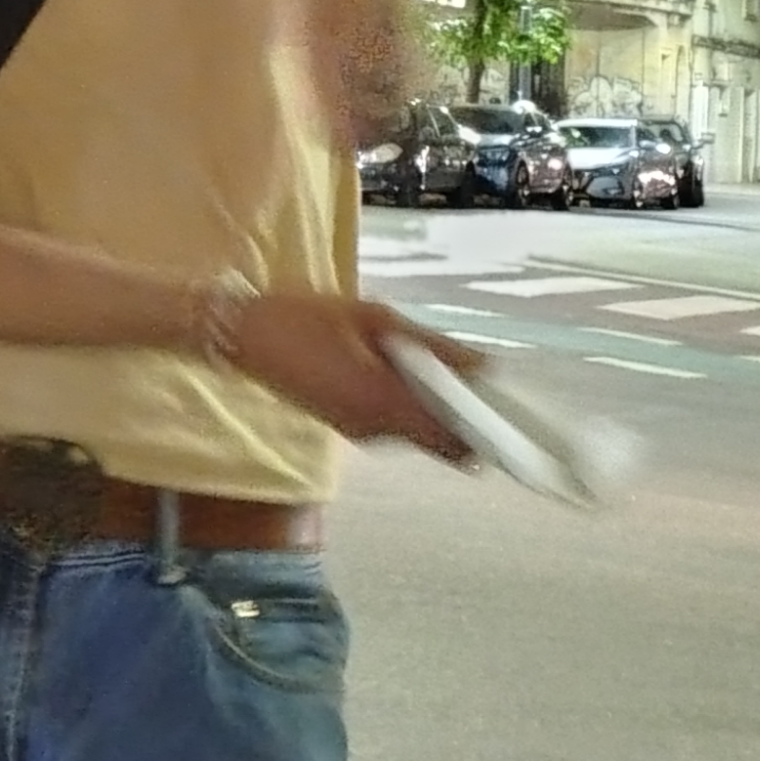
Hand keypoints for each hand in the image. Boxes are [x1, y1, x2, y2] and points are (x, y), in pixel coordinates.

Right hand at [227, 292, 481, 462]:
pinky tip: (414, 373)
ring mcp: (361, 433)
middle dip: (469, 420)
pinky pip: (397, 425)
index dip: (487, 428)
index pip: (453, 438)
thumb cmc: (308, 318)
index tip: (514, 408)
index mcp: (384, 403)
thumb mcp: (373, 319)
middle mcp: (377, 430)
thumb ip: (428, 344)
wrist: (245, 338)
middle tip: (485, 381)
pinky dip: (415, 407)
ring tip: (452, 369)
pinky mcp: (349, 427)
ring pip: (420, 435)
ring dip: (442, 411)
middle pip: (442, 443)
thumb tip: (481, 365)